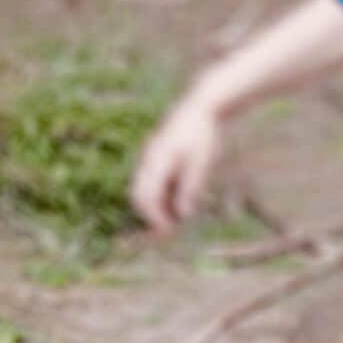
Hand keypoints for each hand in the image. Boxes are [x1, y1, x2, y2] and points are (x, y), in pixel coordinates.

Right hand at [130, 89, 224, 233]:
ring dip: (156, 207)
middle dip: (150, 215)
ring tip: (175, 221)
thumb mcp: (202, 164)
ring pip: (144, 189)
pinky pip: (151, 182)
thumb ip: (191, 188)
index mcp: (158, 161)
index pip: (147, 197)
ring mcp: (150, 158)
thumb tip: (182, 214)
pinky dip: (160, 196)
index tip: (168, 233)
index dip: (155, 218)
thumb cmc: (203, 136)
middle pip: (139, 195)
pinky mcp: (156, 158)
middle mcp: (149, 160)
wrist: (201, 108)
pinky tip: (176, 204)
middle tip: (168, 233)